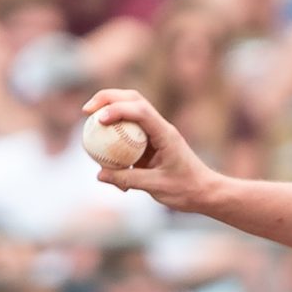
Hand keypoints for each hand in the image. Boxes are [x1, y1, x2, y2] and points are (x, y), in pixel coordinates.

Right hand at [82, 88, 218, 212]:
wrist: (205, 192)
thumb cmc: (187, 190)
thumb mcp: (157, 187)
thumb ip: (128, 179)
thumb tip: (99, 174)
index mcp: (165, 134)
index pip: (140, 111)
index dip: (117, 110)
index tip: (98, 120)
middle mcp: (160, 127)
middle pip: (132, 99)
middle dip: (107, 99)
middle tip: (86, 111)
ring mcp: (155, 133)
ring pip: (130, 110)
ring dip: (109, 110)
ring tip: (89, 121)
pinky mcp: (151, 142)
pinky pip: (129, 131)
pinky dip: (114, 133)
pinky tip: (101, 148)